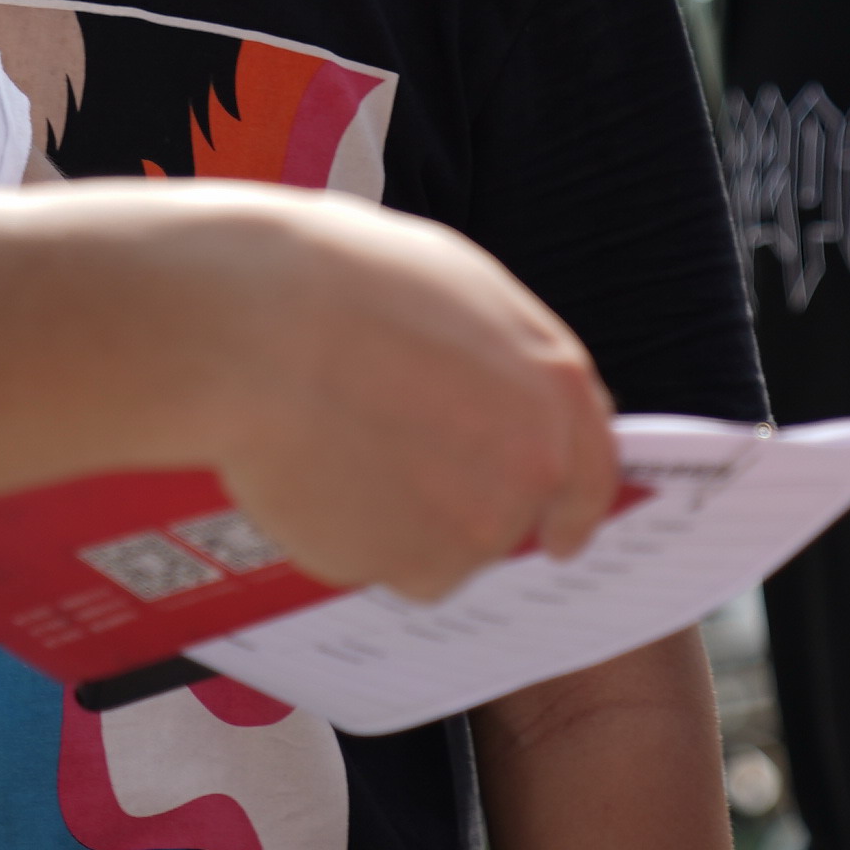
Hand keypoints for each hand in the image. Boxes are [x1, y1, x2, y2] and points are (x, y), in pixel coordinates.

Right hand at [169, 198, 620, 600]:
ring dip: (399, 517)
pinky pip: (376, 561)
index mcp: (554, 389)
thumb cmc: (341, 284)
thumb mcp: (455, 286)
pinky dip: (349, 532)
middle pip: (507, 517)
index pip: (593, 476)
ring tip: (339, 446)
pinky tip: (315, 473)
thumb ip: (502, 359)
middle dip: (459, 499)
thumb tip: (498, 392)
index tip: (562, 535)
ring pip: (439, 548)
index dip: (576, 509)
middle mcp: (527, 469)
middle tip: (395, 457)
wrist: (256, 332)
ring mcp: (466, 528)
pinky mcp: (397, 565)